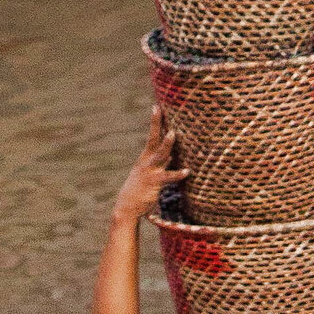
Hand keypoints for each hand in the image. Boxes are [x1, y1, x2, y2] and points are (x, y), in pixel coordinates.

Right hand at [114, 105, 182, 228]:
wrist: (126, 207)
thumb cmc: (139, 190)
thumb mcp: (148, 173)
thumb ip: (160, 163)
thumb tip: (171, 155)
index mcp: (145, 158)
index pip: (152, 136)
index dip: (155, 122)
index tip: (157, 106)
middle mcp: (146, 161)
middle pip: (153, 138)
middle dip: (156, 123)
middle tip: (158, 108)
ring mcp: (150, 171)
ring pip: (160, 154)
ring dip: (166, 144)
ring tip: (173, 133)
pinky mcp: (154, 183)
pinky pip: (168, 177)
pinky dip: (178, 174)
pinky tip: (187, 171)